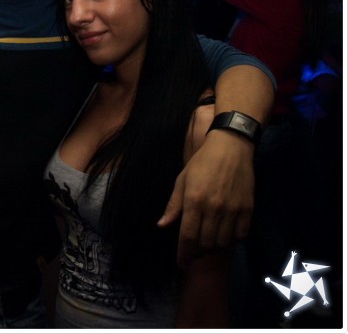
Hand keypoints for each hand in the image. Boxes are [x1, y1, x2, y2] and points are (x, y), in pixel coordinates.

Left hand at [158, 131, 253, 267]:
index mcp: (194, 200)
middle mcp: (213, 208)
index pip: (187, 237)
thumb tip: (162, 226)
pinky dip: (231, 240)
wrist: (231, 147)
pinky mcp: (248, 209)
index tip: (181, 263)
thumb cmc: (202, 163)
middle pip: (205, 244)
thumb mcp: (182, 180)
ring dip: (214, 248)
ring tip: (208, 243)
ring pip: (222, 243)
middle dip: (197, 253)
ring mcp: (232, 209)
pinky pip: (240, 236)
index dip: (183, 254)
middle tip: (194, 252)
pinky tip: (225, 235)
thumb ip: (174, 205)